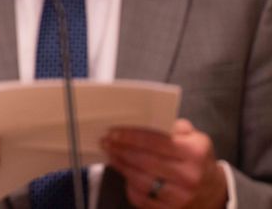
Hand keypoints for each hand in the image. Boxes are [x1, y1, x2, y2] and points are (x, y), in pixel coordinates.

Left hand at [101, 118, 227, 207]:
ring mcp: (180, 197)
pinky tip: (122, 172)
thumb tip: (145, 119)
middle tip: (105, 141)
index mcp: (194, 153)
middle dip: (121, 150)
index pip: (155, 141)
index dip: (130, 136)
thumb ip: (174, 127)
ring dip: (121, 166)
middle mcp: (189, 176)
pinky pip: (142, 198)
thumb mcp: (195, 138)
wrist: (213, 192)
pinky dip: (128, 185)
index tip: (113, 131)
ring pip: (141, 180)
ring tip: (110, 154)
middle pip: (145, 161)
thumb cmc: (197, 159)